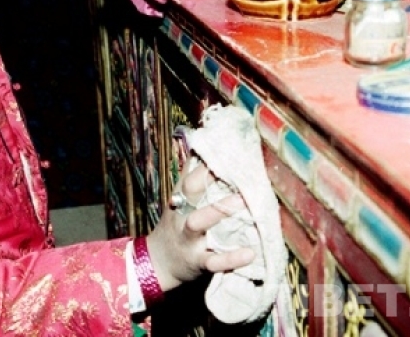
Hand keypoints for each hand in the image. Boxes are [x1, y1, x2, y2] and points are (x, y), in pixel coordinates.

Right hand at [144, 156, 254, 291]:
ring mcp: (188, 239)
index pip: (190, 175)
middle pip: (189, 192)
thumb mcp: (179, 202)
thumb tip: (202, 146)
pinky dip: (231, 259)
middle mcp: (181, 215)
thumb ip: (192, 177)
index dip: (206, 163)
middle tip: (236, 171)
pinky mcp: (198, 262)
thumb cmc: (176, 225)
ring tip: (244, 203)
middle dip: (208, 180)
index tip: (227, 151)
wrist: (158, 263)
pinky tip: (250, 253)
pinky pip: (213, 261)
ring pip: (198, 222)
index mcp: (180, 199)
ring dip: (218, 212)